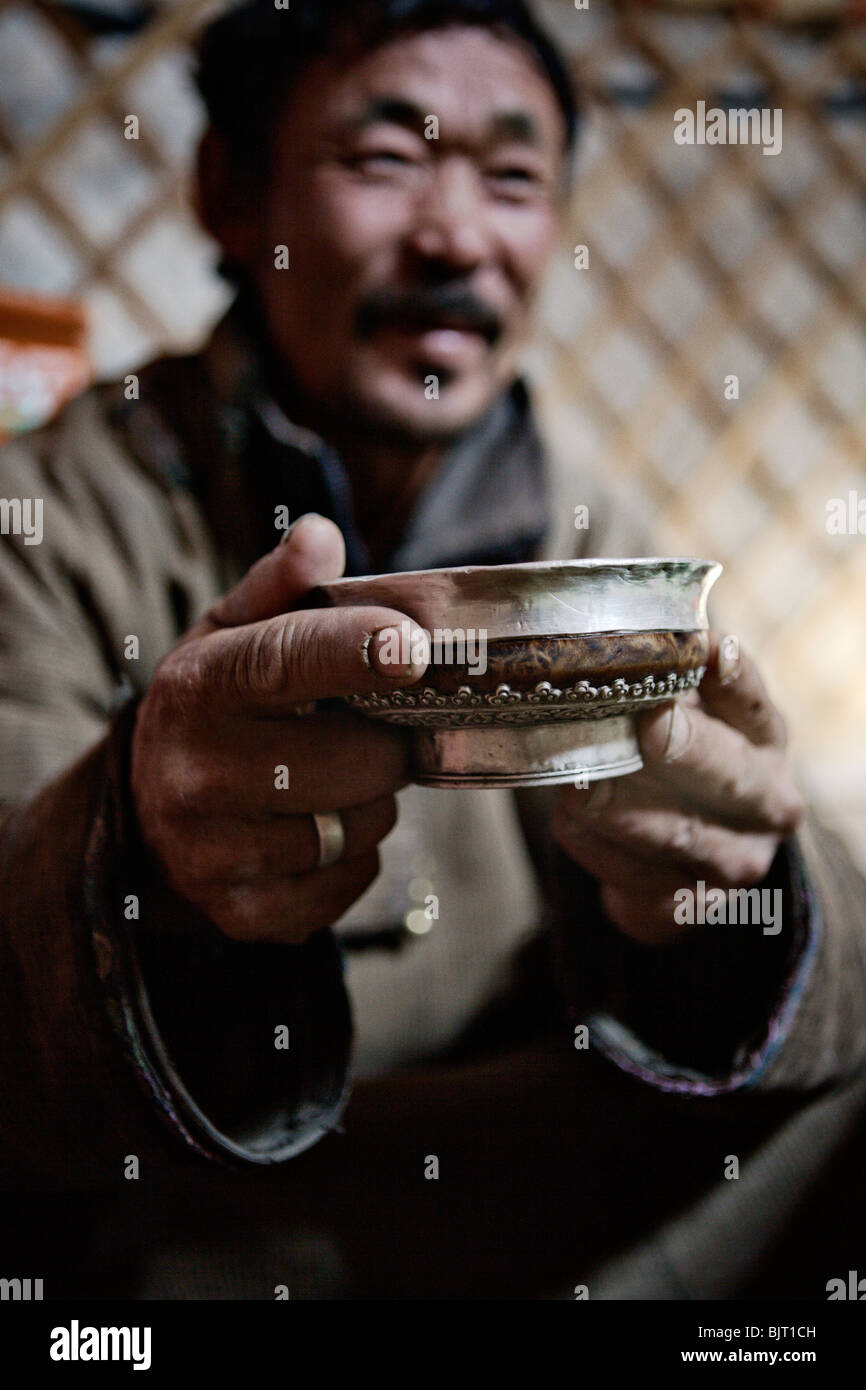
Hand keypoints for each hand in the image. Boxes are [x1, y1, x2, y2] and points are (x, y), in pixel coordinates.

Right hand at [130, 514, 428, 943]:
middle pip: (353, 758)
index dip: (355, 650)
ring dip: (372, 801)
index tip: (415, 646)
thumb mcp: (227, 637)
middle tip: (370, 731)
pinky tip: (317, 830)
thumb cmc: (213, 711)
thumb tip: (321, 535)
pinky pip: (352, 882)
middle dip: (387, 743)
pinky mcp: (244, 915)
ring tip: (333, 780)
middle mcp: (196, 774)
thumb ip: (280, 588)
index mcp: (199, 688)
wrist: (143, 819)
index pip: (282, 661)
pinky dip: (355, 855)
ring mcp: (215, 853)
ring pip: (361, 824)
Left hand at [551, 633, 805, 943]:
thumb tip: (599, 644)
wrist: (679, 863)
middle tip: (641, 722)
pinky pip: (627, 872)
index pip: (749, 698)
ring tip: (574, 777)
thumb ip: (656, 681)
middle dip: (680, 745)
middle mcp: (765, 802)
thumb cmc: (675, 765)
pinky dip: (589, 842)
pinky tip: (569, 817)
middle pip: (726, 771)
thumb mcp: (684, 716)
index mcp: (764, 738)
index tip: (700, 647)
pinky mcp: (685, 906)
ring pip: (672, 830)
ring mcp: (732, 861)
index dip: (725, 674)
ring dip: (617, 802)